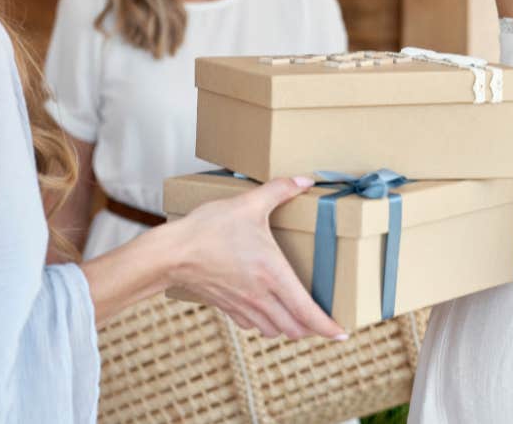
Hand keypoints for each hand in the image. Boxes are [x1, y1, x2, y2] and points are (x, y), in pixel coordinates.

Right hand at [166, 175, 346, 340]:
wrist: (171, 253)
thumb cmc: (209, 229)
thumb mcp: (248, 204)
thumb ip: (279, 191)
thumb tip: (304, 180)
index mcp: (273, 275)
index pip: (308, 312)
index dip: (328, 327)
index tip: (342, 332)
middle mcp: (261, 297)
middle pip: (295, 328)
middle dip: (311, 328)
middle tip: (322, 321)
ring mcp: (243, 305)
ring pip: (274, 330)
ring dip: (288, 327)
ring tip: (296, 316)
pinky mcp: (227, 307)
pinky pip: (252, 325)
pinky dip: (264, 323)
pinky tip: (265, 310)